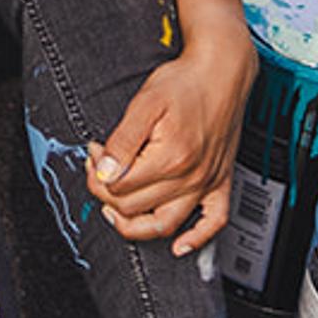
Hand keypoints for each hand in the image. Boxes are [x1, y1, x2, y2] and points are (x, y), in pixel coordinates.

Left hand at [92, 22, 254, 255]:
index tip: (94, 152)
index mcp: (170, 157)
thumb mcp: (144, 104)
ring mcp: (207, 182)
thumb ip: (122, 142)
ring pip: (165, 224)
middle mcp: (191, 175)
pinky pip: (215, 222)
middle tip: (100, 168)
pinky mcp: (220, 181)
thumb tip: (103, 172)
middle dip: (107, 191)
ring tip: (116, 212)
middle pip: (135, 207)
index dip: (96, 171)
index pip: (118, 186)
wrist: (222, 71)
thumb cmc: (185, 82)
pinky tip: (181, 246)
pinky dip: (198, 239)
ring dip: (135, 226)